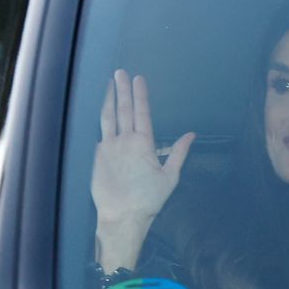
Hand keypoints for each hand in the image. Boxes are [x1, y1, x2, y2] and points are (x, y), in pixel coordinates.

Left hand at [92, 69, 195, 272]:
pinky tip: (102, 115)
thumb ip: (179, 152)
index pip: (142, 112)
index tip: (138, 78)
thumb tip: (191, 135)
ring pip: (107, 117)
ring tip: (108, 85)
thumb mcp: (170, 177)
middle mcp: (124, 140)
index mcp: (144, 143)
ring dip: (108, 99)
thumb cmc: (149, 199)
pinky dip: (102, 122)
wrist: (121, 216)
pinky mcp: (96, 156)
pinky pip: (100, 134)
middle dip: (122, 89)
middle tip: (120, 72)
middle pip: (123, 109)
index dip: (140, 94)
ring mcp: (107, 147)